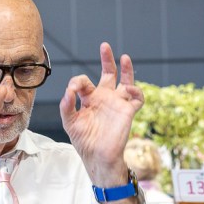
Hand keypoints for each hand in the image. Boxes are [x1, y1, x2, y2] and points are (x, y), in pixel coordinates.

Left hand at [59, 42, 143, 183]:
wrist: (98, 157)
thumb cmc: (84, 141)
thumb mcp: (70, 122)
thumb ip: (66, 106)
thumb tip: (68, 91)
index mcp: (89, 99)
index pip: (84, 82)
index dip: (77, 82)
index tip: (73, 90)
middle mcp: (104, 98)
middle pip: (109, 73)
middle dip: (107, 59)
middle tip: (104, 46)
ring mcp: (117, 103)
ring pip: (126, 80)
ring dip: (126, 69)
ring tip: (124, 57)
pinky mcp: (128, 111)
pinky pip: (137, 96)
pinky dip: (134, 89)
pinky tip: (126, 88)